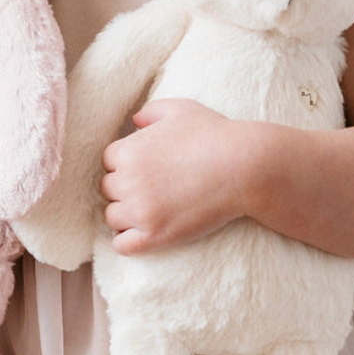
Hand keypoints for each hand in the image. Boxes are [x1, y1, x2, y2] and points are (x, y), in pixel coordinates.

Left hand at [100, 99, 268, 254]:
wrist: (244, 167)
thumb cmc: (215, 135)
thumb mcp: (181, 110)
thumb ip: (151, 111)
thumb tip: (134, 121)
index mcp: (129, 150)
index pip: (109, 161)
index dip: (127, 165)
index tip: (148, 169)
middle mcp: (128, 181)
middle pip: (109, 189)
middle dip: (126, 188)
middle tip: (153, 190)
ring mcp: (140, 211)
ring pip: (112, 217)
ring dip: (126, 215)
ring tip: (150, 211)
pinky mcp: (154, 235)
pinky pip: (122, 245)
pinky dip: (127, 241)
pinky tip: (143, 233)